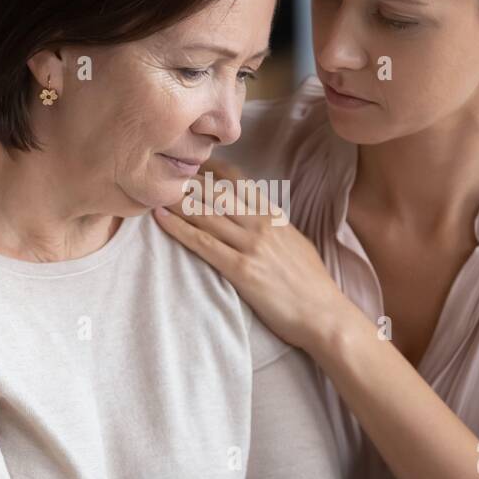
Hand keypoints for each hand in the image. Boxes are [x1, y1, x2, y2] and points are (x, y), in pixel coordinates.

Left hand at [151, 159, 344, 350]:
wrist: (324, 314)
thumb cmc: (312, 285)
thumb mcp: (297, 244)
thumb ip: (276, 228)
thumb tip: (261, 220)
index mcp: (275, 217)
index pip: (239, 182)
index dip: (211, 169)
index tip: (192, 164)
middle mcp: (261, 225)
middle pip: (217, 192)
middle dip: (188, 180)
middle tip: (163, 172)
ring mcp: (251, 245)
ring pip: (207, 213)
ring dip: (177, 200)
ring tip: (154, 189)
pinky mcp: (241, 269)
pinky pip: (203, 243)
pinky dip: (179, 228)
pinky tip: (161, 218)